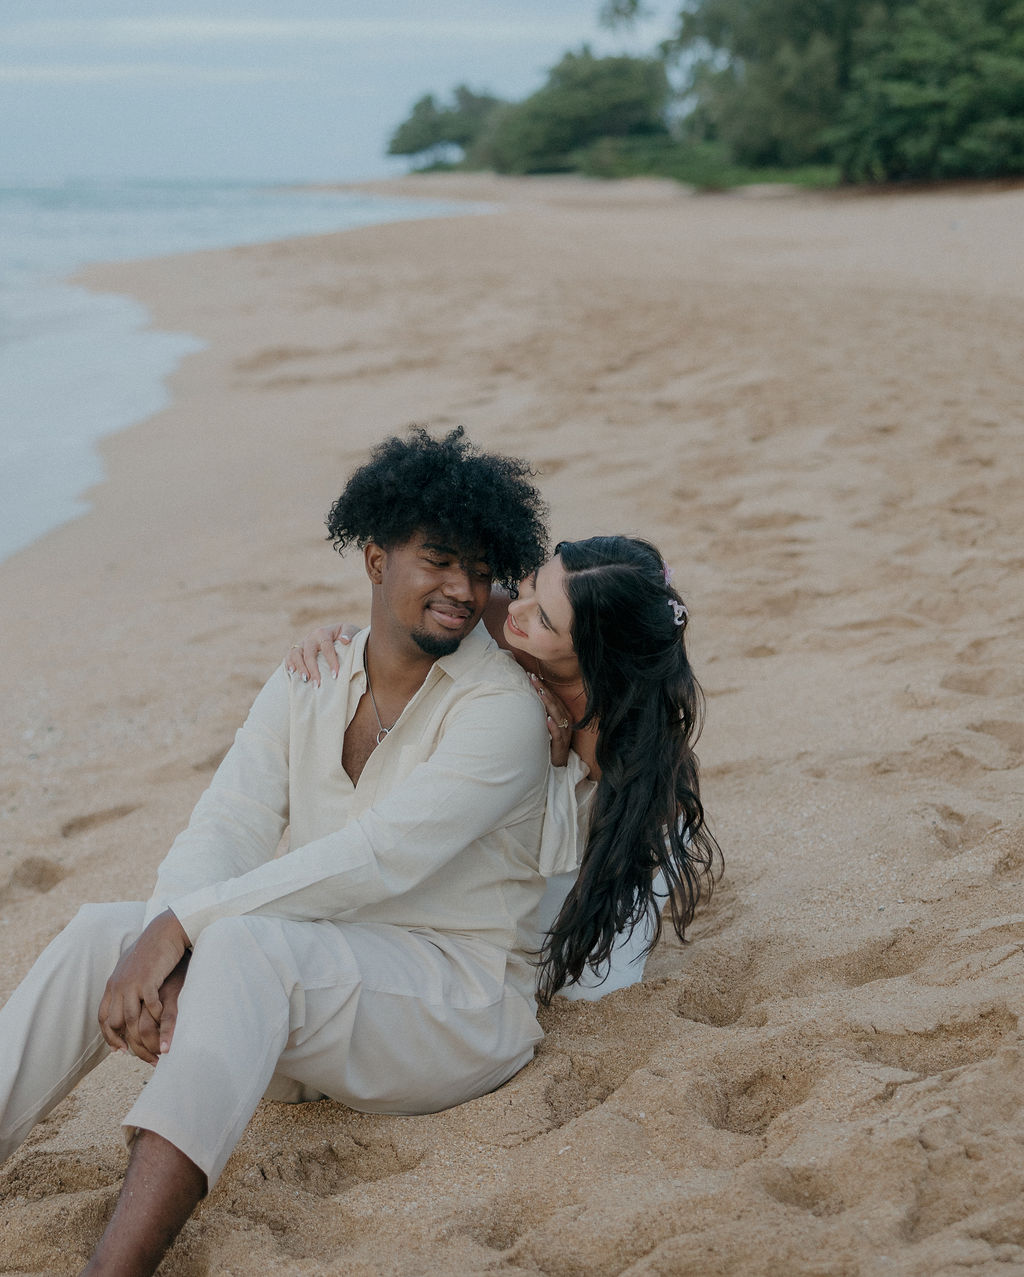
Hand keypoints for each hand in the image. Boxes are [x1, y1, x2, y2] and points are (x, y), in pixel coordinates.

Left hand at [99, 910, 188, 1061]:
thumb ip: (125, 983)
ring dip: (141, 1036)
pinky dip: (155, 1017)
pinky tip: (163, 1021)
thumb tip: (122, 997)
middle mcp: (118, 986)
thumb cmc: (151, 949)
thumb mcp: (131, 967)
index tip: (120, 1049)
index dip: (109, 1036)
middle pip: (114, 1022)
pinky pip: (149, 1007)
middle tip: (138, 1053)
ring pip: (129, 1019)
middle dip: (124, 1040)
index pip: (104, 1017)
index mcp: (113, 984)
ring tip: (153, 1046)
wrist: (163, 932)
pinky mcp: (148, 981)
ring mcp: (132, 984)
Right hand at [284, 623, 360, 686]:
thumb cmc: (346, 635)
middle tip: (318, 684)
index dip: (331, 661)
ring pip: (296, 654)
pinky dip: (288, 663)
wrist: (338, 633)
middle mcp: (311, 637)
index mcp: (323, 633)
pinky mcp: (297, 650)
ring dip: (300, 668)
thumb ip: (349, 633)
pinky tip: (292, 673)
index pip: (327, 647)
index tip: (335, 675)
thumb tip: (344, 640)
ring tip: (306, 680)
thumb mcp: (350, 630)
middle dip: (313, 670)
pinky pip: (289, 656)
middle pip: (309, 654)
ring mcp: (302, 643)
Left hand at [529, 673, 572, 767]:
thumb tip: (528, 699)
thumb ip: (542, 713)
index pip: (552, 697)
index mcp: (563, 715)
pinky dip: (553, 725)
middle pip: (554, 702)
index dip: (543, 686)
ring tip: (539, 692)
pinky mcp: (562, 744)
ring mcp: (565, 732)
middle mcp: (566, 721)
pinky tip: (547, 719)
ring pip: (557, 714)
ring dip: (548, 702)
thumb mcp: (546, 726)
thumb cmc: (550, 743)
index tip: (531, 675)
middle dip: (543, 689)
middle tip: (532, 677)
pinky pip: (558, 733)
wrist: (558, 764)